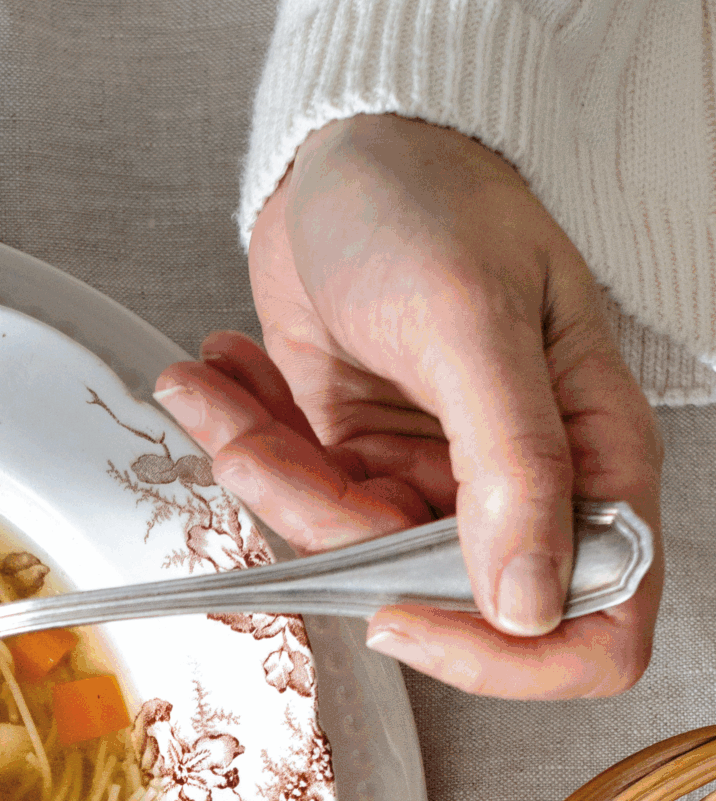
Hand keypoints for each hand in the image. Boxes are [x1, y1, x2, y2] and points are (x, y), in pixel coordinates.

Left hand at [152, 114, 662, 699]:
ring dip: (265, 472)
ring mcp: (428, 477)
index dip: (505, 652)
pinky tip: (212, 376)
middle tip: (283, 459)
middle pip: (437, 601)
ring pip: (339, 549)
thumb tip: (530, 604)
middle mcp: (516, 484)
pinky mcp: (351, 461)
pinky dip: (241, 443)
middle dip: (336, 538)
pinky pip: (292, 498)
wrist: (343, 146)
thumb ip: (511, 469)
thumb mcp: (474, 326)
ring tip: (221, 382)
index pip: (590, 621)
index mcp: (589, 454)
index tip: (405, 612)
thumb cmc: (433, 201)